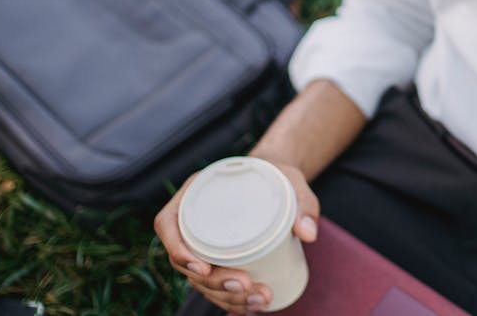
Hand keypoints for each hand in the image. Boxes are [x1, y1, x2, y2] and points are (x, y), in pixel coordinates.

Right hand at [154, 162, 320, 313]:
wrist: (277, 178)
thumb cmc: (278, 174)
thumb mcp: (292, 180)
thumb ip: (303, 202)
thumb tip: (308, 234)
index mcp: (195, 192)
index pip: (167, 223)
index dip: (177, 250)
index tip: (203, 268)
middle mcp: (192, 218)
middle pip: (186, 259)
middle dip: (213, 282)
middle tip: (245, 286)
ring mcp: (203, 241)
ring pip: (199, 278)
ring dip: (224, 297)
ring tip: (259, 301)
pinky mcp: (217, 257)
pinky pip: (213, 284)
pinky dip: (229, 300)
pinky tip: (249, 308)